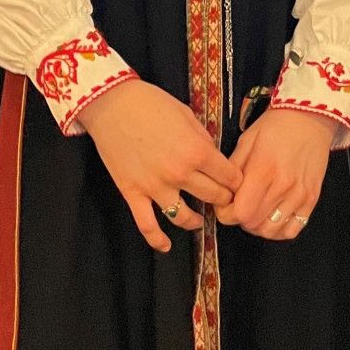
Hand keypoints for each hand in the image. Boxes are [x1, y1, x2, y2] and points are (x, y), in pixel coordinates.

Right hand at [78, 79, 242, 252]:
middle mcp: (180, 173)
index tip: (236, 182)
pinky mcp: (134, 194)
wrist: (113, 104)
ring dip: (196, 220)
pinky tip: (166, 246)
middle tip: (223, 199)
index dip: (236, 180)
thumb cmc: (151, 103)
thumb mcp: (186, 114)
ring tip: (199, 219)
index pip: (229, 176)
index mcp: (197, 150)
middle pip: (213, 197)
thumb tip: (212, 157)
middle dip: (223, 199)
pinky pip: (147, 226)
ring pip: (185, 217)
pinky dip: (158, 240)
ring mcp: (156, 187)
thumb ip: (202, 138)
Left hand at [217, 108, 333, 239]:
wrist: (310, 118)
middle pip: (253, 224)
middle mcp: (283, 186)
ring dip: (257, 226)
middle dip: (239, 218)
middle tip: (238, 205)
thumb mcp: (247, 141)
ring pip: (271, 231)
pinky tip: (272, 218)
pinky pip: (292, 229)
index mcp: (263, 170)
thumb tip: (223, 193)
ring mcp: (300, 195)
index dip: (226, 213)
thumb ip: (234, 169)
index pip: (240, 212)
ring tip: (255, 211)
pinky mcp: (312, 199)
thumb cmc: (276, 126)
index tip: (224, 205)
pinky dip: (278, 230)